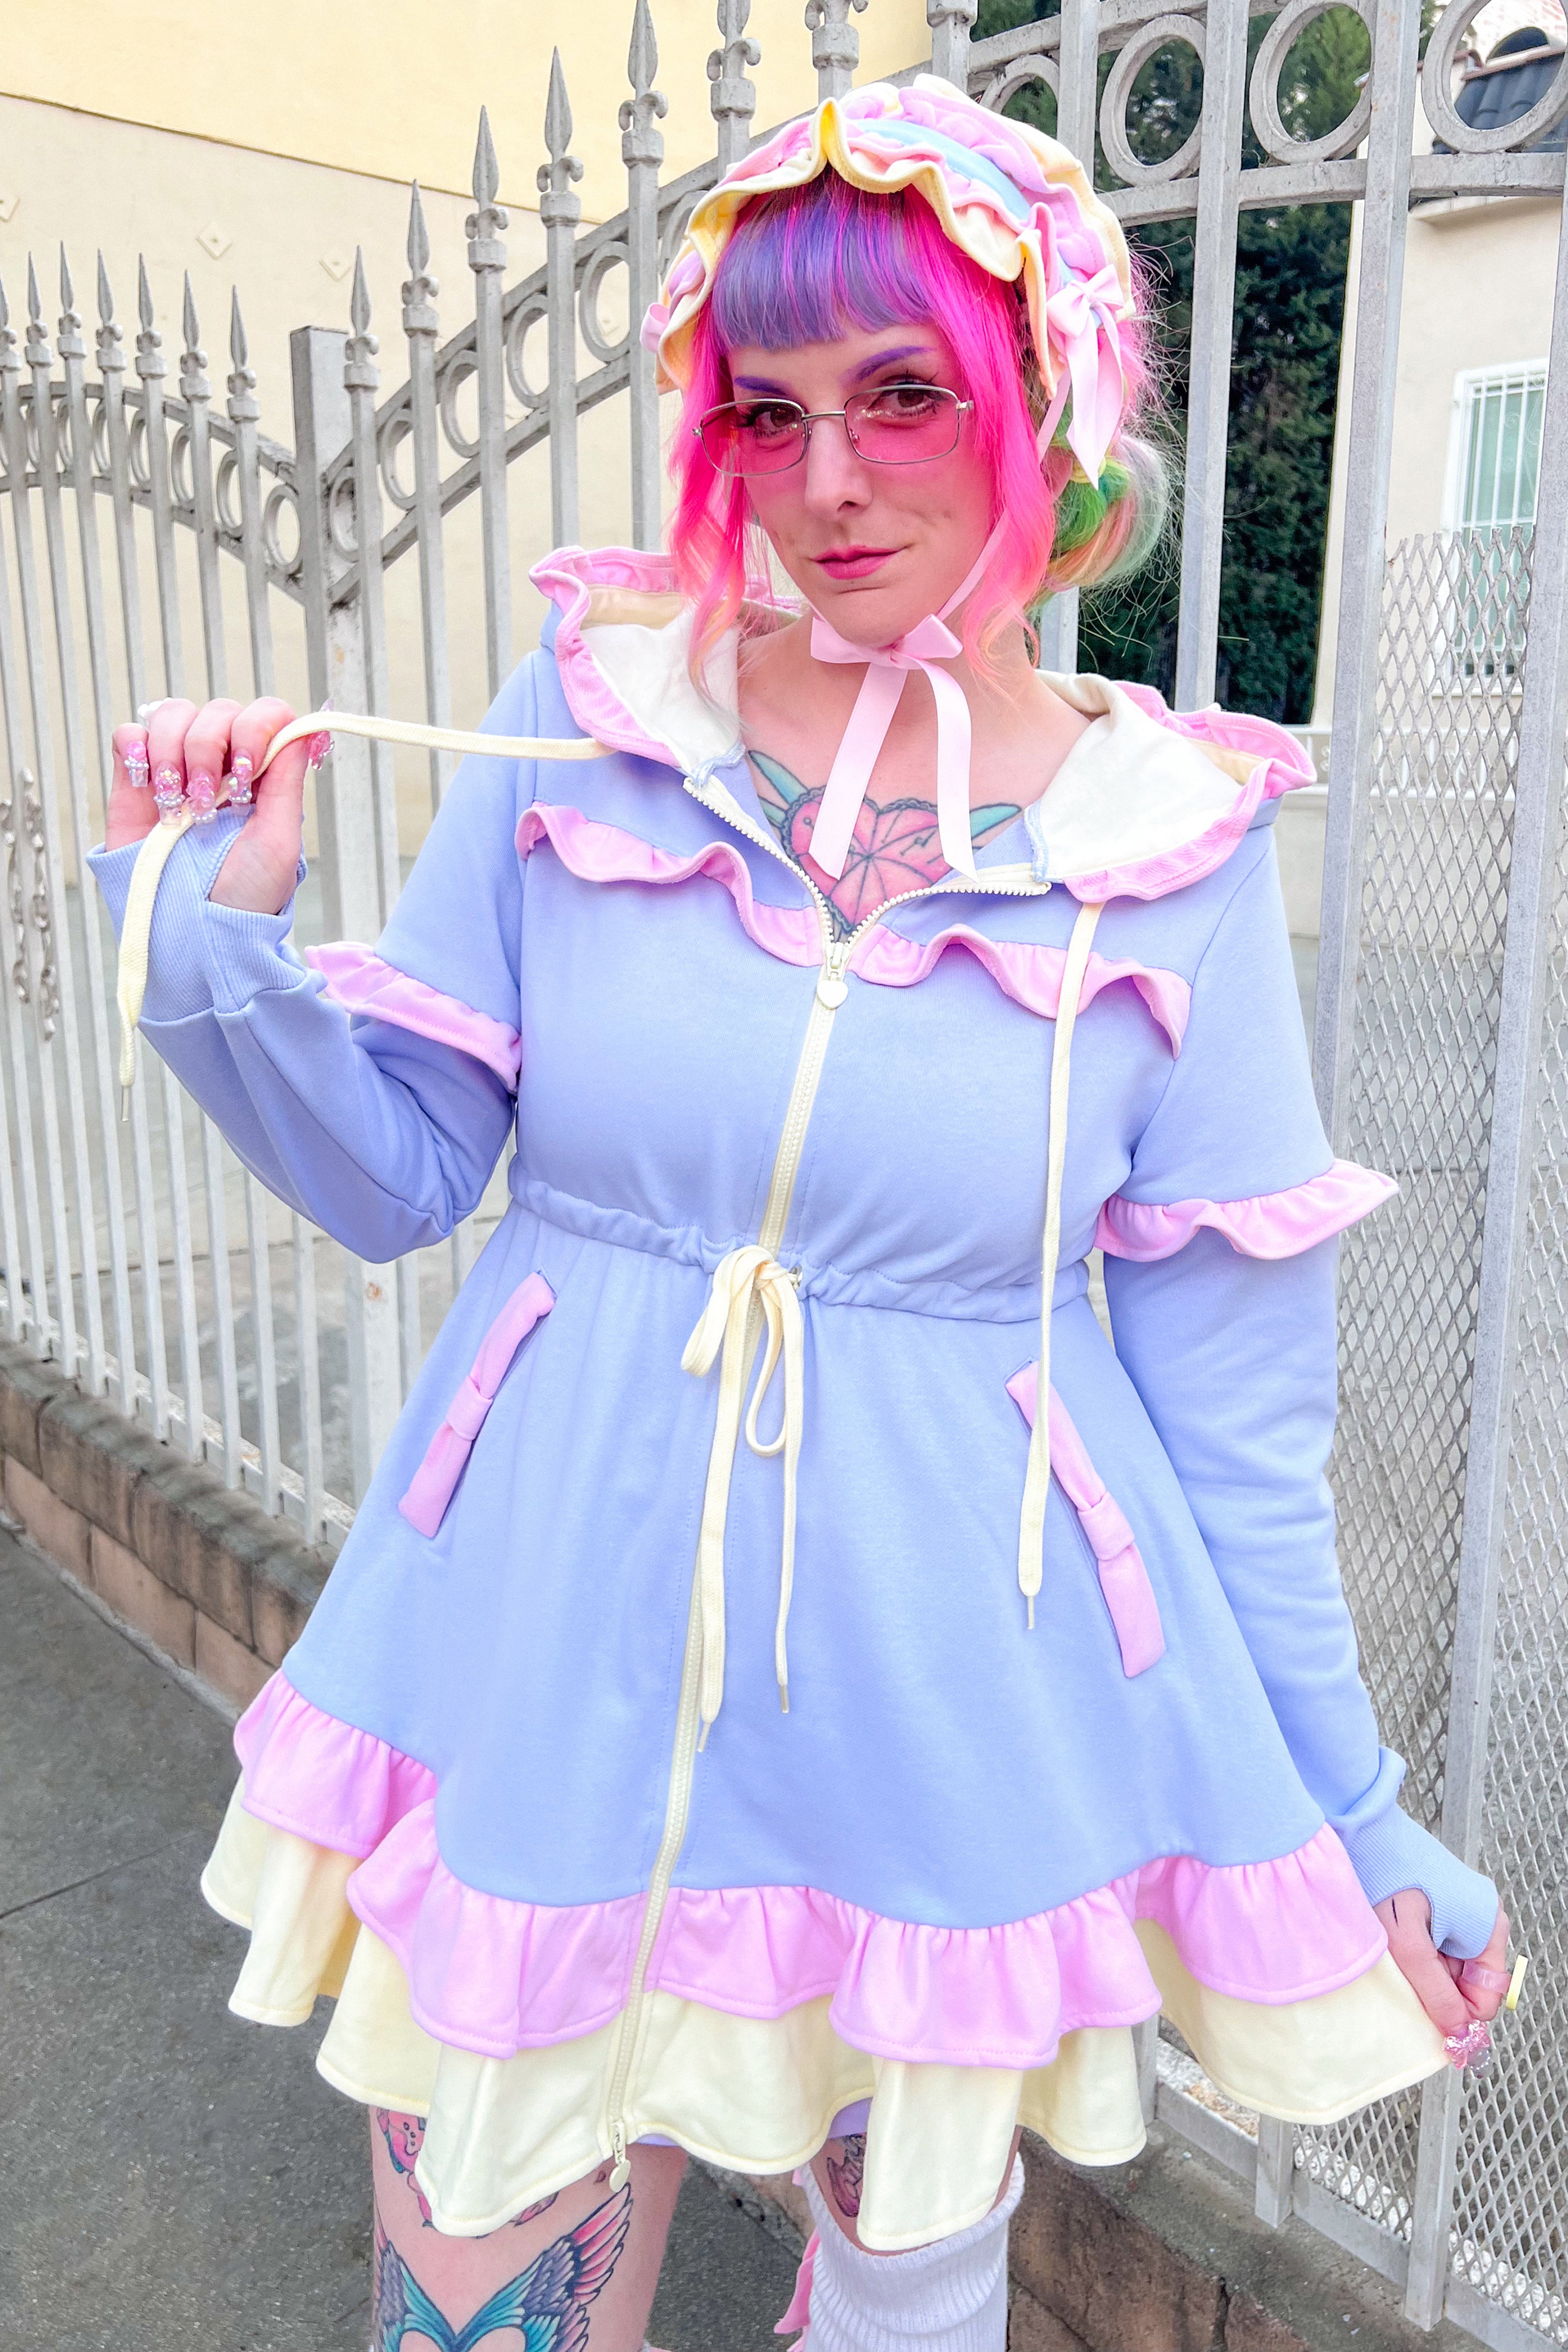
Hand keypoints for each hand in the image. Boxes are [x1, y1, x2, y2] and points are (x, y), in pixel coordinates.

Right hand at [108, 696, 316, 915]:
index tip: (246, 770)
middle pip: (217, 712)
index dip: (255, 728)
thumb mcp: (278, 842)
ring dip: (173, 753)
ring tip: (176, 807)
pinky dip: (137, 749)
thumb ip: (287, 784)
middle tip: (204, 805)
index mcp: (262, 776)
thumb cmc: (242, 896)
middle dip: (210, 750)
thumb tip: (303, 732)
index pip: (264, 716)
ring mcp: (178, 770)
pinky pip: (131, 734)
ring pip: (173, 715)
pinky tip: (149, 787)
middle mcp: (222, 766)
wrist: (192, 930)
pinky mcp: (136, 782)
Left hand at [1377, 1886, 1510, 2035]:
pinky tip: (1397, 1943)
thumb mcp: (1409, 1944)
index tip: (1430, 2020)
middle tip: (1404, 1977)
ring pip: (1449, 1965)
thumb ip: (1435, 1991)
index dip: (1459, 2013)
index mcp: (1488, 1928)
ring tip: (1397, 1954)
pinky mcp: (1444, 1904)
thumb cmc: (1388, 1878)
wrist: (1365, 1831)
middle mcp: (1483, 1920)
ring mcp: (1464, 1911)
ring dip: (1424, 1970)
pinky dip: (1418, 1953)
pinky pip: (1438, 1945)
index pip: (1486, 1996)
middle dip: (1437, 1988)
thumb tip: (1458, 2031)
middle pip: (1467, 1982)